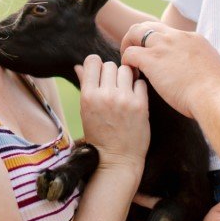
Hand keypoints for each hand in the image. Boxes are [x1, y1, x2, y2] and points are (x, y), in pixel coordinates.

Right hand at [75, 54, 147, 176]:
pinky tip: (134, 99)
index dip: (97, 65)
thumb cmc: (99, 136)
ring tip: (124, 92)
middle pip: (110, 64)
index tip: (100, 74)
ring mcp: (124, 99)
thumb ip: (84, 85)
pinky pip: (141, 82)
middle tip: (113, 87)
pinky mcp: (141, 105)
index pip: (92, 61)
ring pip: (126, 70)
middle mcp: (105, 95)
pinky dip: (138, 88)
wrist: (117, 159)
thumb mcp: (85, 111)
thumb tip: (78, 66)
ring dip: (126, 78)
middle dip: (111, 73)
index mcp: (88, 95)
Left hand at [119, 22, 219, 119]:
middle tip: (136, 54)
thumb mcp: (212, 69)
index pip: (168, 33)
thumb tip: (197, 74)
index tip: (155, 56)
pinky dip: (126, 61)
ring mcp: (164, 46)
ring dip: (128, 45)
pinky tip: (131, 74)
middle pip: (149, 25)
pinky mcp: (152, 59)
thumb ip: (200, 66)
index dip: (157, 43)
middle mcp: (177, 37)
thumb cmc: (217, 93)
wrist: (216, 97)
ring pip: (135, 32)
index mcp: (193, 39)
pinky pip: (129, 53)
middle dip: (138, 37)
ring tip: (129, 62)